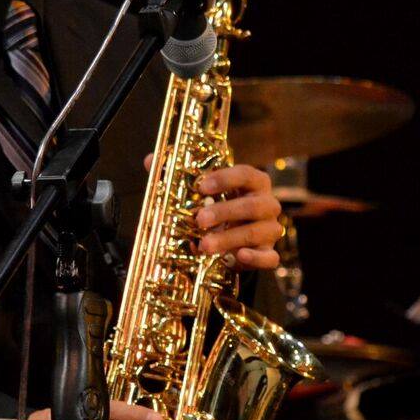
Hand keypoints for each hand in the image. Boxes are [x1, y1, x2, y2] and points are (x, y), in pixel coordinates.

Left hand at [141, 156, 284, 270]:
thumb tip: (149, 161)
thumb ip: (178, 175)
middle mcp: (267, 204)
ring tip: (204, 246)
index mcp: (254, 183)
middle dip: (224, 212)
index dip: (225, 178)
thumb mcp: (203, 193)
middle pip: (252, 205)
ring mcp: (270, 230)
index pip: (246, 174)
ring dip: (229, 238)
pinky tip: (238, 257)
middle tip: (199, 220)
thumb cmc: (220, 208)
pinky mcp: (269, 253)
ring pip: (257, 232)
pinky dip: (256, 258)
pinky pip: (270, 258)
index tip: (202, 186)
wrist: (236, 239)